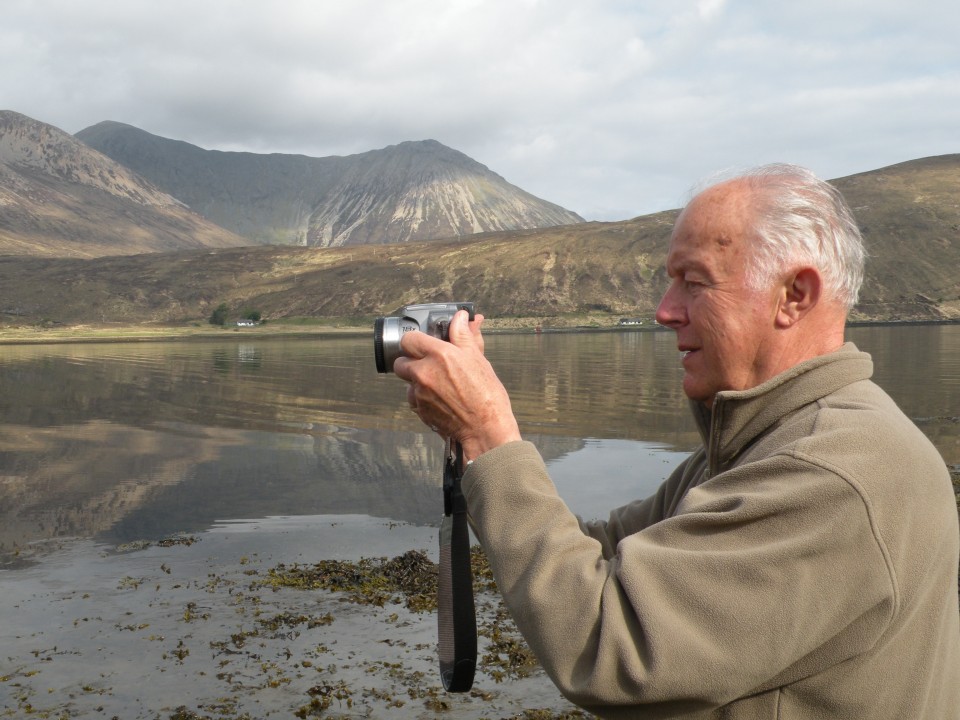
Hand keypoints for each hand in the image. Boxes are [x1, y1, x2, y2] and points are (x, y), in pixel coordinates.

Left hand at [393, 310, 520, 460]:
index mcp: (439, 355)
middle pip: (400, 361)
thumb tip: (461, 317)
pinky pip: (413, 400)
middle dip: (412, 362)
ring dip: (417, 382)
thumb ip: (464, 336)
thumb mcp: (478, 359)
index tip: (424, 344)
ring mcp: (419, 393)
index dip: (416, 341)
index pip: (409, 339)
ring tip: (439, 386)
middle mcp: (424, 373)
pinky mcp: (419, 411)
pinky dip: (422, 399)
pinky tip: (440, 400)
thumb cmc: (487, 395)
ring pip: (407, 382)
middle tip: (429, 365)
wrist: (486, 428)